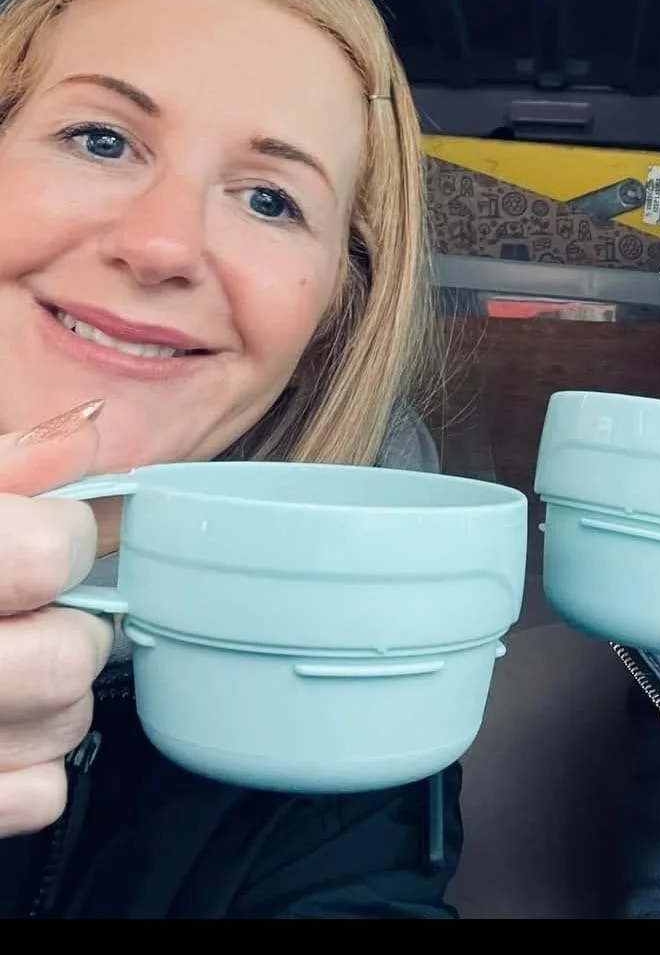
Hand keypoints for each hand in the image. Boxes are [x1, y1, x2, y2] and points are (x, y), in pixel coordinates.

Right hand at [0, 401, 112, 837]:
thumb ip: (5, 462)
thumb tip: (89, 426)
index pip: (49, 555)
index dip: (65, 532)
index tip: (50, 528)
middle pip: (66, 657)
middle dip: (72, 621)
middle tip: (40, 604)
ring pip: (64, 724)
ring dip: (59, 692)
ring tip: (16, 660)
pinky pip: (39, 793)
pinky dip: (34, 763)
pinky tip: (1, 724)